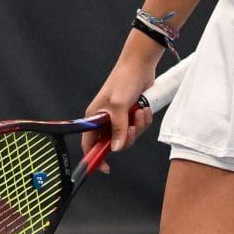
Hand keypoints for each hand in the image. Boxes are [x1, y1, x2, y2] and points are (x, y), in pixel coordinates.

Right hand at [81, 57, 157, 171]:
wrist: (140, 66)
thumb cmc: (123, 80)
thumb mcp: (119, 105)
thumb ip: (118, 128)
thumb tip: (117, 147)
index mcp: (94, 117)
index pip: (89, 143)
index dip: (95, 157)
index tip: (106, 168)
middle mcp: (105, 119)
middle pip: (114, 143)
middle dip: (127, 137)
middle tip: (132, 127)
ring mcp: (119, 118)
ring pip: (129, 136)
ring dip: (138, 127)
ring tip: (140, 112)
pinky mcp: (131, 115)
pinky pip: (138, 128)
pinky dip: (144, 121)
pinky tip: (144, 109)